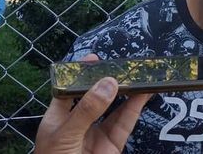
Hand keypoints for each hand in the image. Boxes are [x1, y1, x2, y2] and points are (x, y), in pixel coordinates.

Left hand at [35, 54, 151, 152]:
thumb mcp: (65, 136)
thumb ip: (87, 110)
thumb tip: (109, 83)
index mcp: (58, 119)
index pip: (68, 90)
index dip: (80, 73)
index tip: (95, 58)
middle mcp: (78, 124)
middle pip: (95, 96)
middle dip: (109, 80)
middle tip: (124, 64)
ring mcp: (96, 135)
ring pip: (114, 108)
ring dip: (127, 91)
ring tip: (140, 74)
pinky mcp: (113, 146)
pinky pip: (125, 122)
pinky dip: (136, 107)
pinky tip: (144, 93)